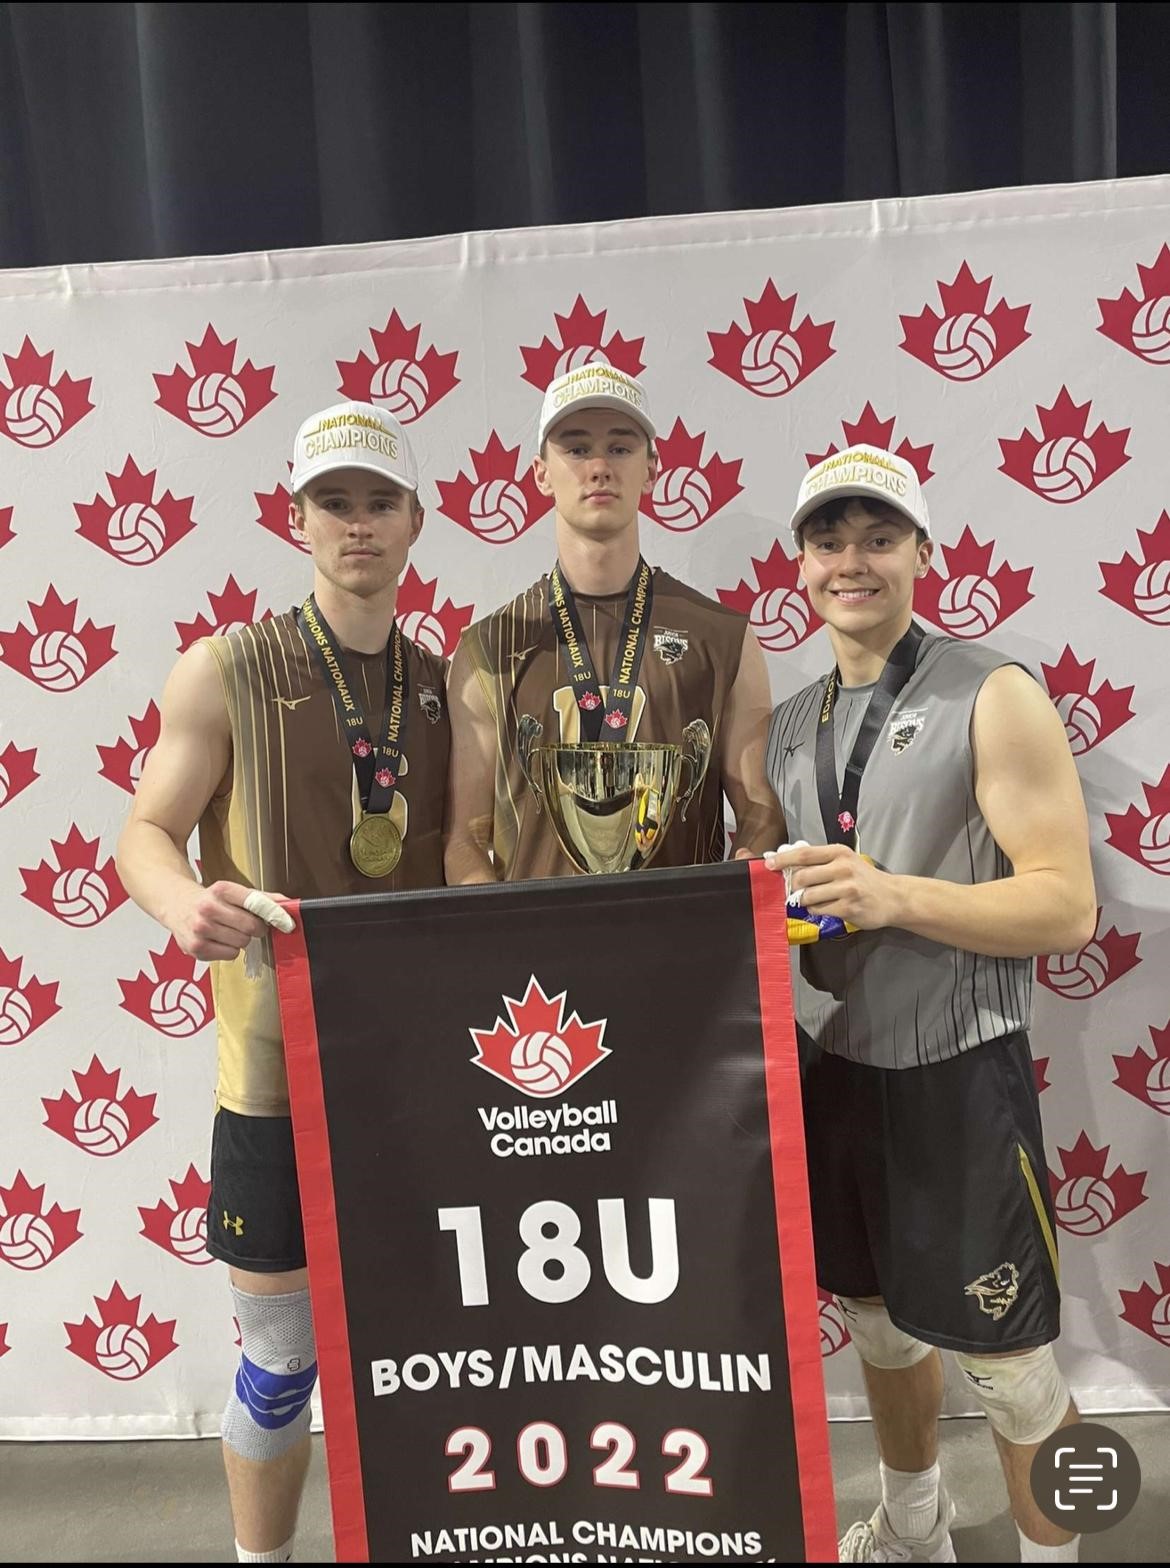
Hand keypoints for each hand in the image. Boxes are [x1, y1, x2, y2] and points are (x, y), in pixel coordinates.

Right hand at [170, 880, 293, 960]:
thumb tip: (286, 905)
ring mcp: (200, 929)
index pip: (255, 903)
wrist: (176, 904)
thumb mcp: (233, 892)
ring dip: (241, 940)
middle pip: (251, 927)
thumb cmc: (209, 899)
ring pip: (241, 943)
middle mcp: (208, 907)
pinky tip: (219, 940)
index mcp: (221, 889)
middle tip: (248, 925)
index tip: (286, 922)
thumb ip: (260, 898)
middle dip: (255, 928)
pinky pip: (230, 955)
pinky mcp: (195, 948)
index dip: (274, 913)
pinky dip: (230, 950)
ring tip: (228, 931)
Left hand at [761, 843, 899, 931]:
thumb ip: (819, 861)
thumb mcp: (844, 861)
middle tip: (796, 889)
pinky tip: (827, 907)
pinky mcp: (848, 908)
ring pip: (808, 896)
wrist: (893, 897)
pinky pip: (818, 910)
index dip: (783, 859)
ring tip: (815, 899)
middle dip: (793, 885)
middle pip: (802, 877)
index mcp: (838, 853)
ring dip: (804, 900)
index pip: (804, 854)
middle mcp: (843, 868)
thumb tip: (786, 863)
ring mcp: (846, 889)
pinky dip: (816, 910)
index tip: (768, 864)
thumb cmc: (864, 878)